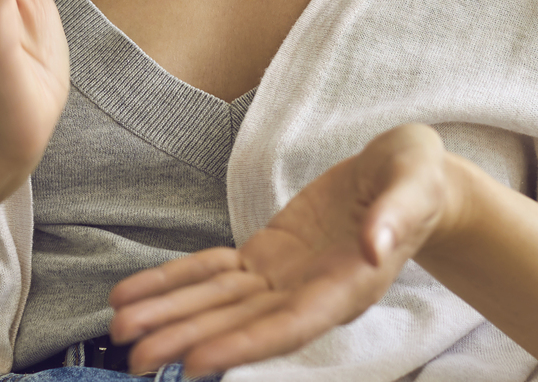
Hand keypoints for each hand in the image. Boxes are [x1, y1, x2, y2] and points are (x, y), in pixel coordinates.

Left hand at [109, 124, 453, 376]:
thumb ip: (397, 214)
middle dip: (187, 338)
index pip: (289, 324)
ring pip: (218, 302)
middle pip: (241, 322)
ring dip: (169, 315)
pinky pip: (214, 272)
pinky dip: (175, 282)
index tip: (198, 360)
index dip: (243, 343)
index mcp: (348, 286)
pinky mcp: (268, 255)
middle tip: (134, 355)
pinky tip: (136, 294)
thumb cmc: (417, 180)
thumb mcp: (415, 183)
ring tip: (120, 329)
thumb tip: (377, 244)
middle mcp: (310, 293)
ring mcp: (285, 277)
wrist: (409, 178)